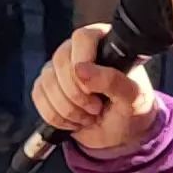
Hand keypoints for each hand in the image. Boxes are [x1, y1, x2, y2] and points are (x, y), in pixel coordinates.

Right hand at [33, 24, 160, 157]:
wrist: (120, 134)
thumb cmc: (132, 110)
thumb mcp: (133, 98)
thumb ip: (112, 81)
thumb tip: (80, 69)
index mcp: (103, 43)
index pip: (82, 38)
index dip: (84, 61)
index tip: (93, 88)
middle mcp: (76, 50)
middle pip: (60, 61)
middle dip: (76, 94)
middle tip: (97, 108)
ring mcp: (57, 69)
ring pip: (47, 82)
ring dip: (68, 109)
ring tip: (88, 116)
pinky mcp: (45, 87)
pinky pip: (38, 96)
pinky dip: (56, 116)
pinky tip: (75, 120)